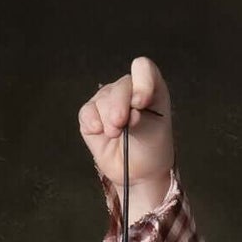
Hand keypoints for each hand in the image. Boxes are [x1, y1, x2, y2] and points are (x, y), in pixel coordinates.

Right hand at [78, 56, 175, 196]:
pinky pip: (87, 112)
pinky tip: (100, 132)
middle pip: (119, 87)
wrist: (139, 171)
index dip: (142, 81)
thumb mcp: (154, 132)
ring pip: (102, 100)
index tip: (141, 103)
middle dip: (120, 106)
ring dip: (108, 120)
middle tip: (122, 125)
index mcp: (148, 87)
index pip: (143, 69)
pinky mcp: (91, 115)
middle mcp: (127, 90)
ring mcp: (107, 101)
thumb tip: (130, 110)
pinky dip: (92, 122)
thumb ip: (142, 117)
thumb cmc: (151, 147)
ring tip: (116, 134)